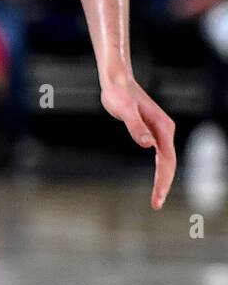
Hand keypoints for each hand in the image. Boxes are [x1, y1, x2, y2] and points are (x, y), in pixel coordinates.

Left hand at [100, 72, 176, 208]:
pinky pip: (160, 155)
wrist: (117, 80)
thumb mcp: (124, 110)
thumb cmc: (119, 92)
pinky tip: (156, 180)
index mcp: (163, 127)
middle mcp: (164, 130)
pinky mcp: (151, 131)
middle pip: (169, 163)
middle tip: (156, 204)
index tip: (158, 197)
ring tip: (156, 199)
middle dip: (163, 184)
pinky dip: (159, 170)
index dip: (163, 180)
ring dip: (162, 180)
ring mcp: (159, 131)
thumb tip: (148, 144)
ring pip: (166, 160)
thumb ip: (136, 126)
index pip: (167, 159)